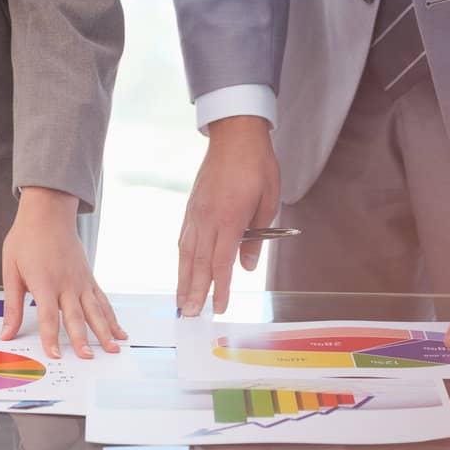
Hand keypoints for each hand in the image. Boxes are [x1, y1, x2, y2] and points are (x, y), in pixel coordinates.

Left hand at [0, 187, 126, 358]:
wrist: (48, 211)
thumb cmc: (27, 238)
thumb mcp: (11, 269)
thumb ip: (12, 305)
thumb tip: (6, 333)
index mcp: (44, 282)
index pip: (47, 316)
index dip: (50, 337)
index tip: (54, 356)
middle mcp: (66, 283)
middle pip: (75, 316)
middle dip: (82, 339)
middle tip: (88, 358)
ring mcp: (80, 280)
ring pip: (95, 310)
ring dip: (105, 330)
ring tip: (113, 348)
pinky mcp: (88, 277)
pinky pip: (101, 300)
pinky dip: (111, 316)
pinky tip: (119, 330)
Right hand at [177, 116, 280, 315]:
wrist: (236, 133)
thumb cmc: (258, 164)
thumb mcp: (268, 201)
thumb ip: (257, 237)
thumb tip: (247, 266)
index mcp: (229, 218)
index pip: (221, 263)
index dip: (220, 289)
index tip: (219, 309)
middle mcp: (208, 218)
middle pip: (198, 263)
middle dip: (194, 292)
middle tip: (190, 316)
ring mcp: (196, 211)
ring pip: (186, 252)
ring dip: (183, 279)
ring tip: (180, 301)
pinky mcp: (191, 204)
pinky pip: (183, 236)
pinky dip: (181, 256)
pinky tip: (182, 267)